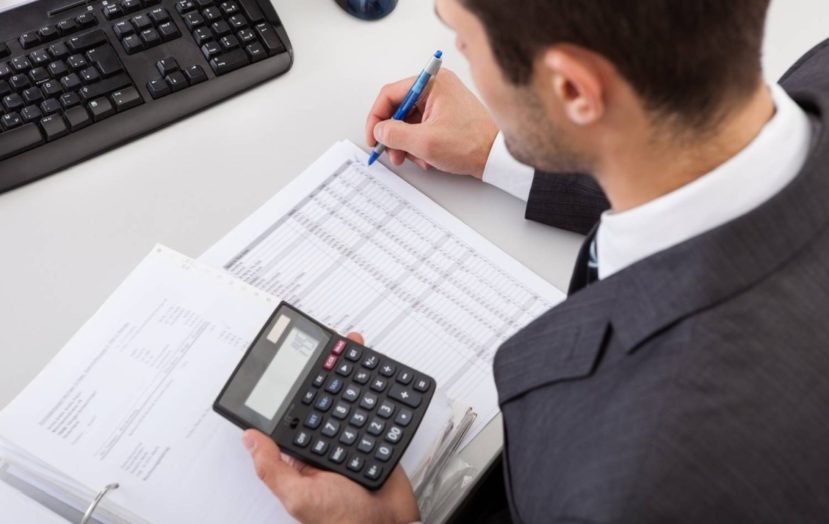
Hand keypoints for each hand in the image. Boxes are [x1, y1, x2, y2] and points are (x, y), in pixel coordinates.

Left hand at [242, 332, 420, 523]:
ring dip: (355, 376)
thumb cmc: (343, 522)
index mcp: (304, 457)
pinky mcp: (378, 442)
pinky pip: (377, 413)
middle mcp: (327, 445)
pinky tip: (378, 379)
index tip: (297, 365)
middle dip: (329, 374)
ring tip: (355, 351)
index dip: (296, 389)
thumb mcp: (299, 497)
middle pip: (326, 401)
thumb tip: (250, 439)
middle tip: (332, 347)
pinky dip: (379, 395)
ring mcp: (353, 441)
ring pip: (352, 402)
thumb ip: (273, 469)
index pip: (296, 415)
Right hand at [365, 69, 498, 177]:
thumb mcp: (425, 142)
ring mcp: (443, 101)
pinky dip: (419, 144)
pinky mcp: (447, 115)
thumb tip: (380, 131)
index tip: (373, 137)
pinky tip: (427, 158)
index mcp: (432, 83)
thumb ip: (394, 134)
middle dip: (393, 135)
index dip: (376, 117)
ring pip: (409, 121)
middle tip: (391, 153)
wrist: (497, 157)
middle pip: (399, 109)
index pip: (390, 94)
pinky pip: (422, 127)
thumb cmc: (472, 144)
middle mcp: (437, 88)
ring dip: (406, 143)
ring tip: (414, 159)